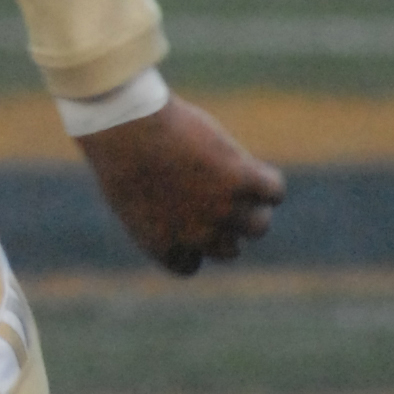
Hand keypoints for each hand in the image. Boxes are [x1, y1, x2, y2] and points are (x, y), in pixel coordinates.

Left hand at [81, 94, 283, 278]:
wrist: (127, 129)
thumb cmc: (118, 151)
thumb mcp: (128, 190)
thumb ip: (155, 210)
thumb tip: (180, 206)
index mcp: (163, 246)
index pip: (190, 264)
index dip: (193, 245)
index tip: (189, 221)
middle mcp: (198, 237)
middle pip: (229, 249)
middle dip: (224, 228)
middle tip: (217, 195)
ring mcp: (223, 210)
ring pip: (258, 225)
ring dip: (253, 208)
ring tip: (241, 184)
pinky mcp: (242, 179)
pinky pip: (274, 191)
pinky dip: (269, 182)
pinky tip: (254, 169)